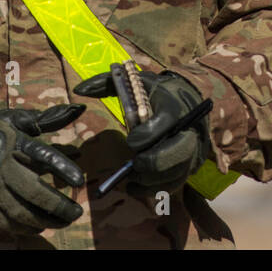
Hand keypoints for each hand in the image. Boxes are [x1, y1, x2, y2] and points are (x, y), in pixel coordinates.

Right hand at [0, 104, 85, 233]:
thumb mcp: (16, 119)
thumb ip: (49, 119)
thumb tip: (78, 110)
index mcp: (14, 142)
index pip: (43, 156)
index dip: (62, 168)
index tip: (80, 180)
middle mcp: (3, 166)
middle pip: (34, 192)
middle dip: (58, 206)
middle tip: (76, 212)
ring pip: (21, 212)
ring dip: (45, 221)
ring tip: (64, 222)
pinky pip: (5, 222)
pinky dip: (24, 228)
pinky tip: (39, 228)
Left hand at [75, 69, 209, 195]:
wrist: (188, 100)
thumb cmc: (156, 92)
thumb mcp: (135, 81)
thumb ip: (107, 83)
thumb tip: (80, 90)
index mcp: (173, 106)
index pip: (165, 122)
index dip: (147, 135)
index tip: (130, 140)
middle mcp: (188, 129)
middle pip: (178, 151)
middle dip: (152, 162)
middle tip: (134, 163)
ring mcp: (191, 149)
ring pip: (176, 172)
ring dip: (152, 179)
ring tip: (131, 178)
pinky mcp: (189, 165)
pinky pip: (175, 184)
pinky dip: (154, 189)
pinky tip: (135, 186)